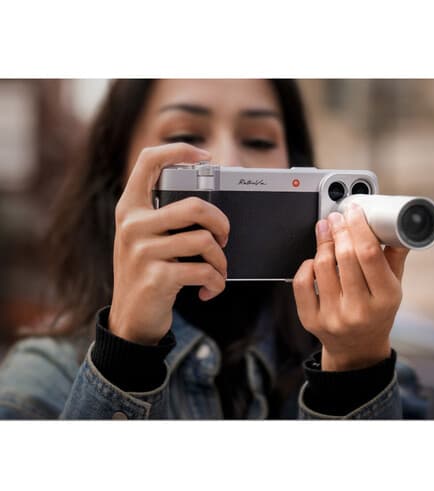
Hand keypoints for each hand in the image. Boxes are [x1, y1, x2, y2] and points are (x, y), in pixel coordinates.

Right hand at [109, 143, 229, 344]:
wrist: (131, 319)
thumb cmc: (146, 273)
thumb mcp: (144, 239)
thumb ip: (162, 217)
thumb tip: (208, 205)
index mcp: (130, 208)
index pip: (149, 160)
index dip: (179, 150)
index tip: (205, 157)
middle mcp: (133, 225)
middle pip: (195, 206)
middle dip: (222, 223)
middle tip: (225, 238)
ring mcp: (142, 251)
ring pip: (204, 241)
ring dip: (221, 261)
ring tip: (218, 271)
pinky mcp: (156, 277)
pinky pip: (203, 271)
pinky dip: (216, 282)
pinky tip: (208, 289)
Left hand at [293, 203, 408, 370]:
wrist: (357, 348)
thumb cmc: (376, 313)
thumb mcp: (393, 288)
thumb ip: (394, 258)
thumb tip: (396, 225)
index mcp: (386, 299)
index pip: (369, 255)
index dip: (358, 227)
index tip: (352, 211)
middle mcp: (359, 310)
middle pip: (344, 257)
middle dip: (339, 229)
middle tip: (336, 217)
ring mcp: (333, 316)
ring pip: (322, 266)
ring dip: (323, 242)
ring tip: (326, 231)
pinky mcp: (311, 320)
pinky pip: (302, 282)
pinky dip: (307, 264)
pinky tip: (315, 258)